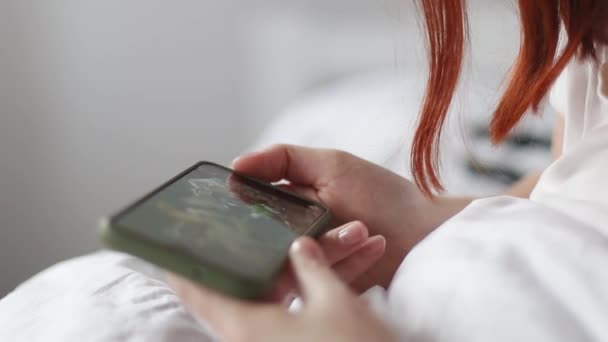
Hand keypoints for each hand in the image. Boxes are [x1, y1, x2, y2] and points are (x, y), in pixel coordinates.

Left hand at [169, 237, 396, 341]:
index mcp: (245, 327)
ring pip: (272, 300)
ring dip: (294, 271)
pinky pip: (288, 314)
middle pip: (238, 290)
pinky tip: (328, 270)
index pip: (197, 292)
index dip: (181, 266)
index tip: (171, 242)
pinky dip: (304, 291)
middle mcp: (250, 341)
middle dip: (249, 256)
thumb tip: (299, 246)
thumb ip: (313, 267)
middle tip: (244, 228)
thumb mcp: (334, 301)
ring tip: (309, 241)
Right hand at [233, 144, 436, 290]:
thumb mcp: (331, 165)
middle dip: (297, 231)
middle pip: (269, 242)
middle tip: (330, 220)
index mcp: (286, 206)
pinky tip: (374, 244)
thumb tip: (235, 165)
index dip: (248, 210)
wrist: (424, 231)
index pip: (250, 211)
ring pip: (297, 262)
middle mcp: (292, 235)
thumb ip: (283, 159)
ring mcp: (309, 264)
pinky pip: (323, 280)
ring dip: (334, 245)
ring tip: (362, 229)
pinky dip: (351, 261)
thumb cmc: (380, 194)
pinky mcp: (326, 287)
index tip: (260, 204)